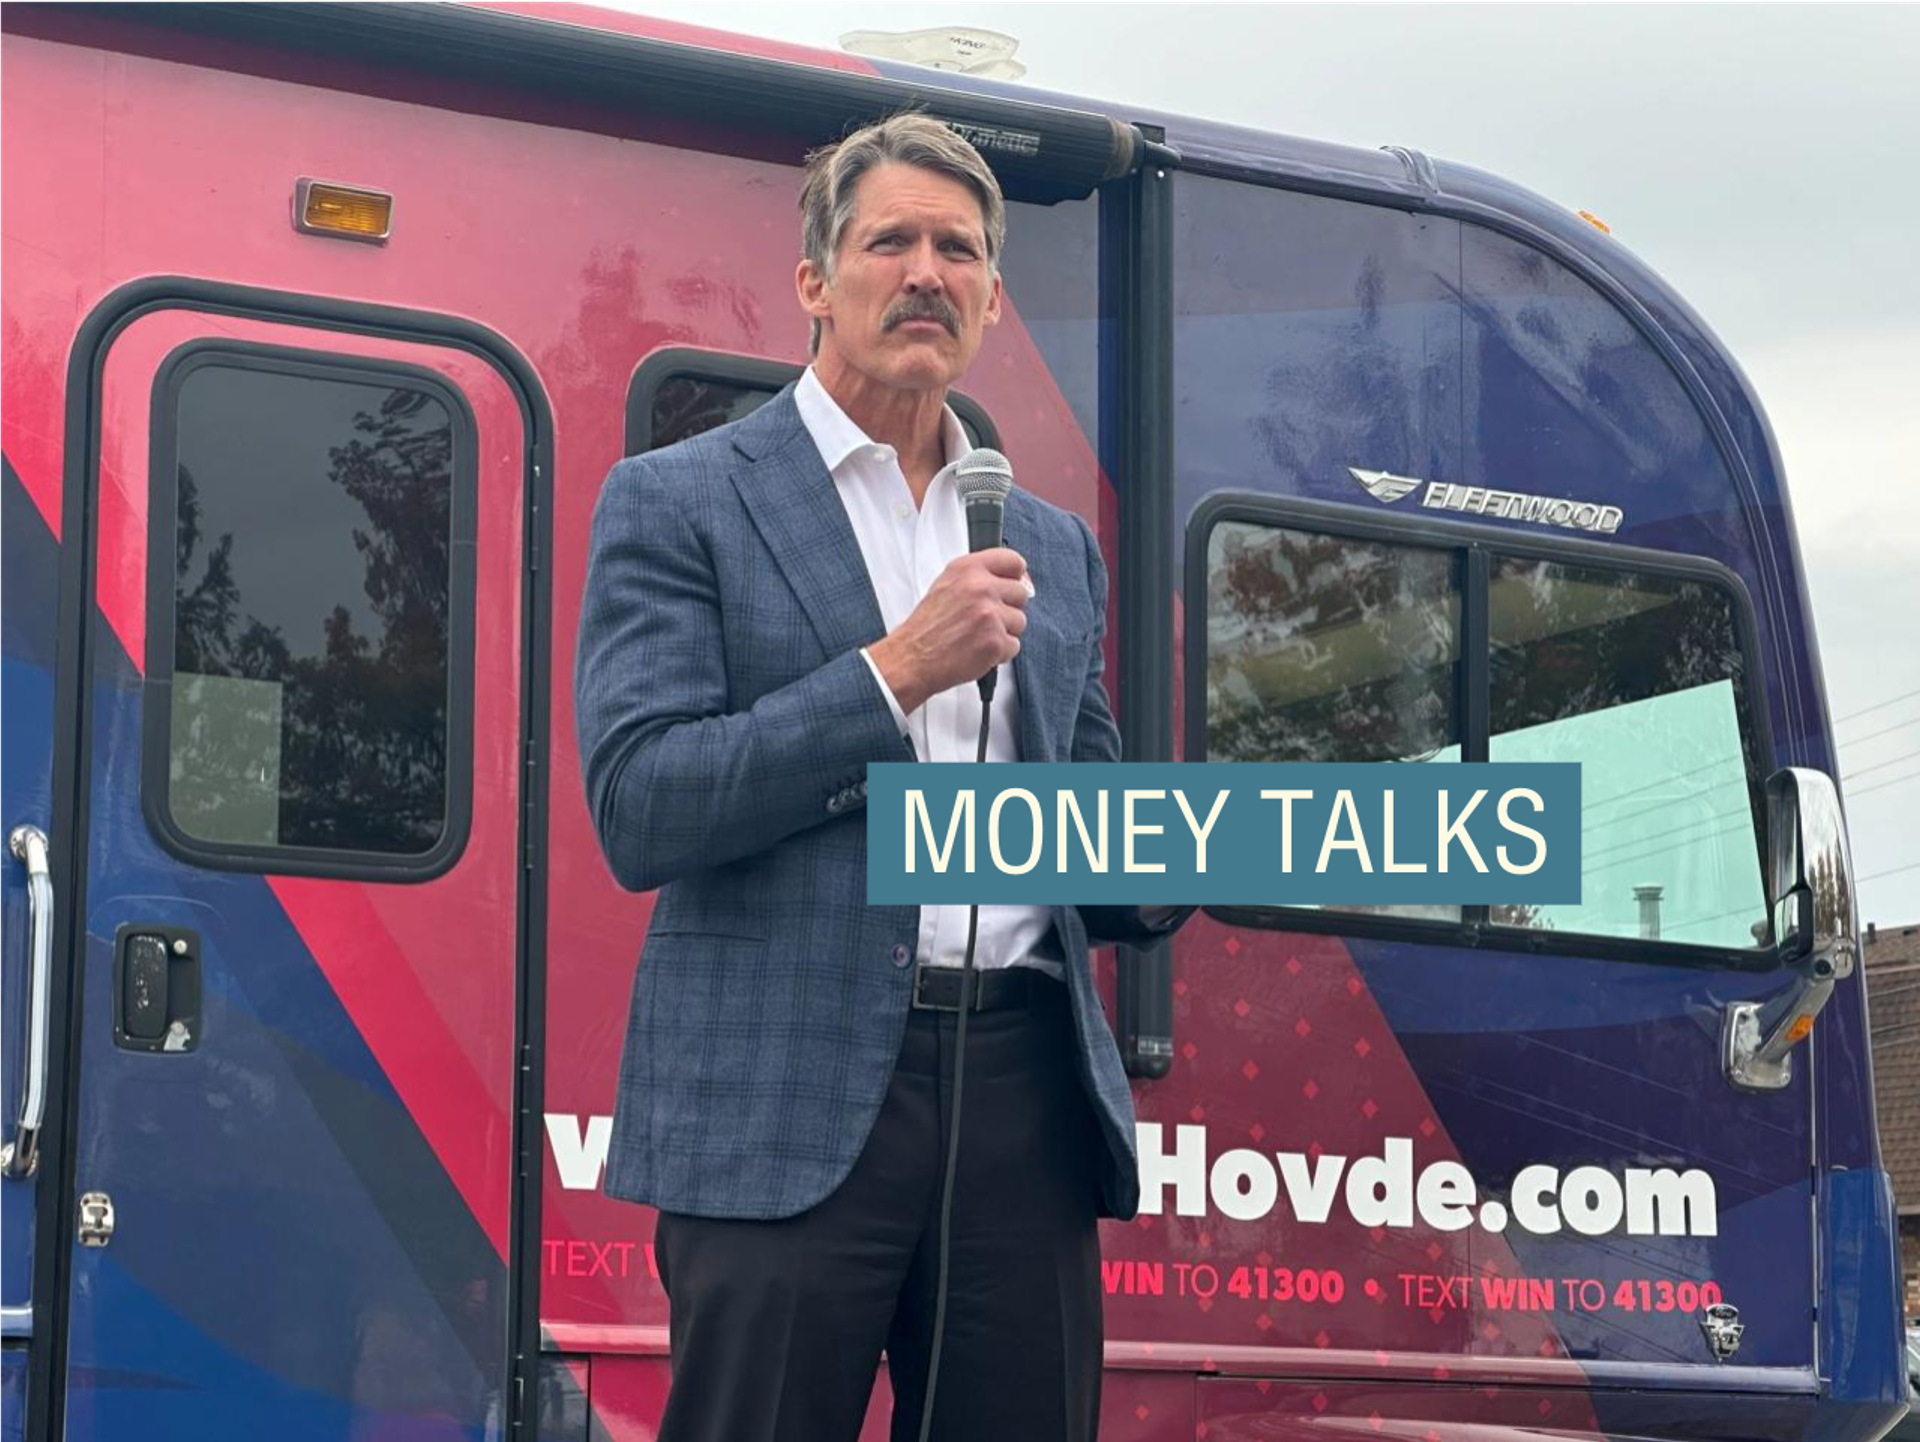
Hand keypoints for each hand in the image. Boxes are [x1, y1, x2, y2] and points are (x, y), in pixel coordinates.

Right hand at [868, 548, 1029, 713]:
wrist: (912, 658)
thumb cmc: (927, 626)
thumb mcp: (947, 585)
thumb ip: (980, 577)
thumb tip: (1016, 579)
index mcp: (968, 568)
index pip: (1013, 561)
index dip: (1015, 576)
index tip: (1011, 584)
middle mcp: (980, 587)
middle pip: (1020, 593)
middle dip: (1007, 608)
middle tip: (984, 618)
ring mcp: (989, 614)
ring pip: (1020, 621)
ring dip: (1003, 632)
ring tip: (977, 635)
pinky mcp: (995, 641)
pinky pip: (1014, 645)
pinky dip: (999, 653)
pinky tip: (978, 649)